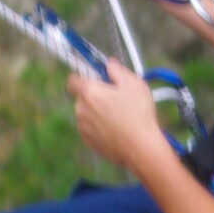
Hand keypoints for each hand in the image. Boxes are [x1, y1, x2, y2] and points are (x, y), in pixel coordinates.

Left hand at [69, 60, 173, 174]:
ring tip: (120, 116)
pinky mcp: (89, 142)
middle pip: (83, 97)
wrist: (140, 148)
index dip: (82, 77)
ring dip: (98, 112)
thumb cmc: (138, 114)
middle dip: (96, 96)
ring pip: (87, 114)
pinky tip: (117, 129)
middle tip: (116, 98)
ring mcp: (83, 127)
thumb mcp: (133, 84)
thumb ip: (117, 70)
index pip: (73, 80)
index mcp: (89, 92)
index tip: (94, 79)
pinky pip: (91, 129)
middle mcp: (81, 109)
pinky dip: (100, 128)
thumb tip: (109, 64)